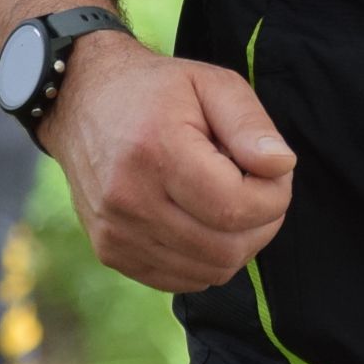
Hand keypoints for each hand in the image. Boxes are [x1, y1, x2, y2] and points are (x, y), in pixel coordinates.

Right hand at [44, 31, 296, 291]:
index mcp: (156, 152)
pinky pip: (180, 280)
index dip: (274, 196)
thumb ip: (249, 123)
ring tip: (230, 199)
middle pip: (225, 249)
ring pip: (208, 271)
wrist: (82, 102)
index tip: (274, 170)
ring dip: (237, 243)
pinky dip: (206, 258)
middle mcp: (129, 200)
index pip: (235, 207)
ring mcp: (115, 233)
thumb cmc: (156, 90)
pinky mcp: (110, 252)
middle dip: (262, 223)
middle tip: (260, 187)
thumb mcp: (211, 83)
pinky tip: (203, 220)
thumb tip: (281, 165)